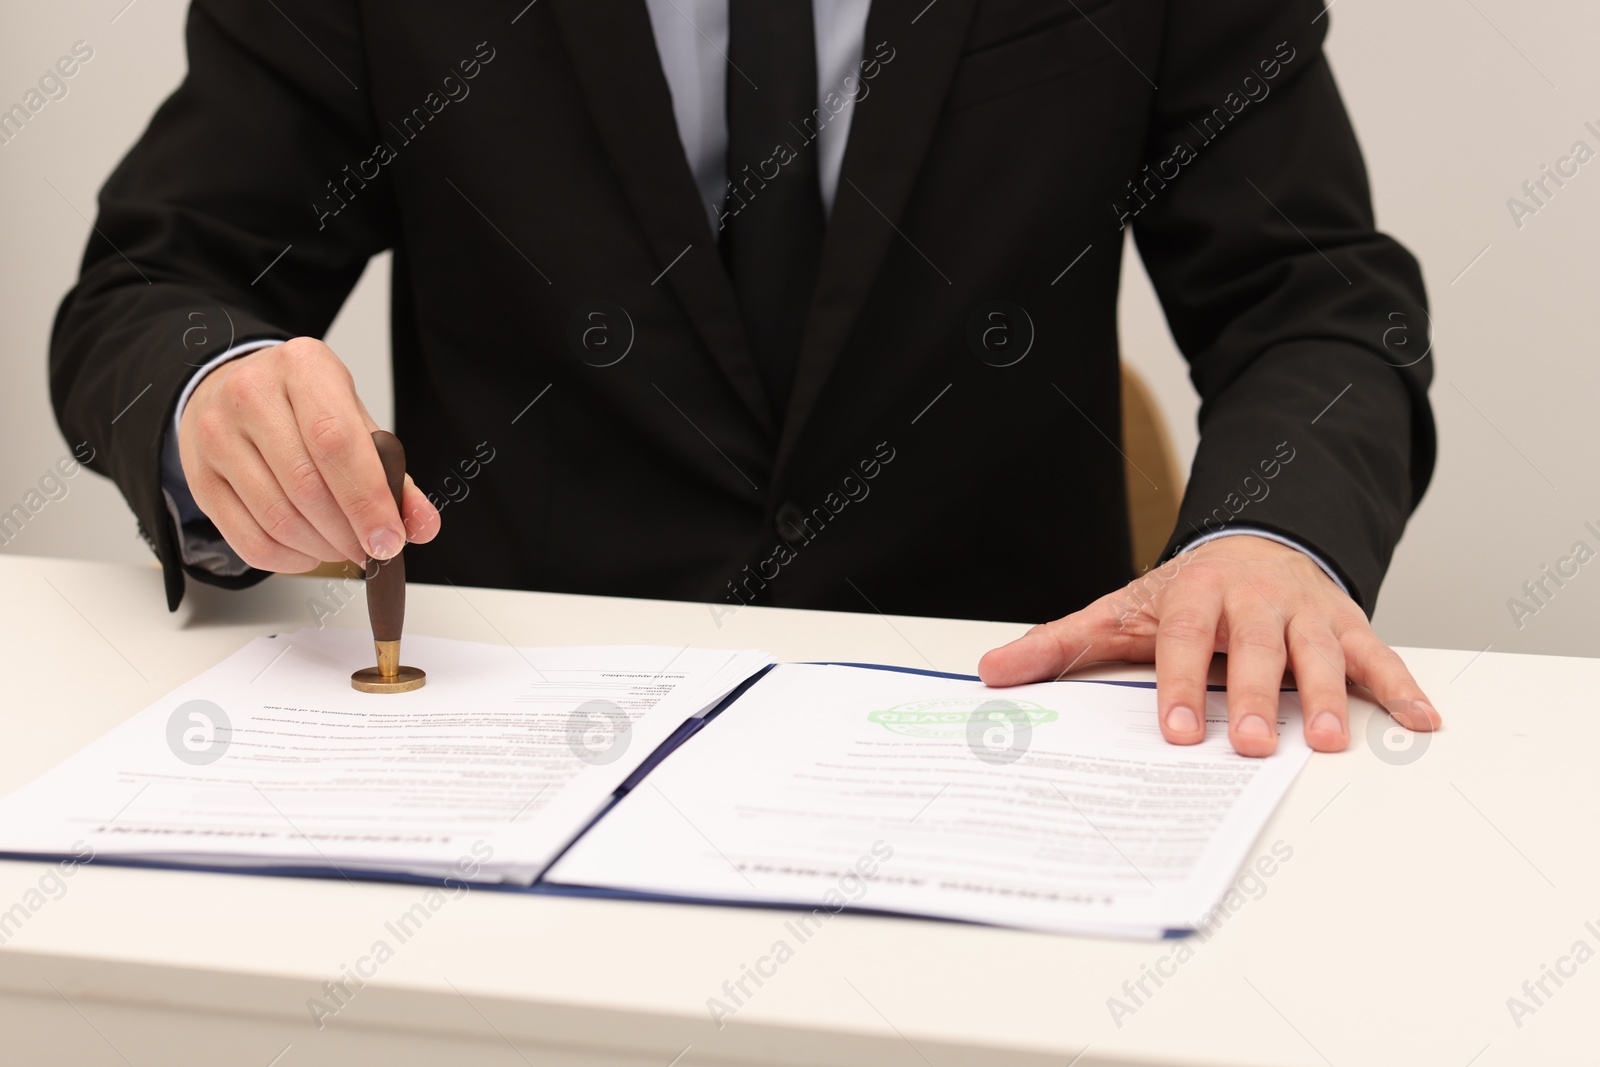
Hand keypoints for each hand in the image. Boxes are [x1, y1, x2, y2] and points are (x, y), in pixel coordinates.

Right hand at [178, 337, 440, 572]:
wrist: (230, 388)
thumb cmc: (303, 406)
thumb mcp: (354, 419)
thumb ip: (393, 473)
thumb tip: (423, 525)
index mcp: (302, 368)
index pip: (336, 442)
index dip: (367, 500)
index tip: (390, 539)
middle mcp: (251, 395)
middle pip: (306, 487)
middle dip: (348, 533)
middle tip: (372, 550)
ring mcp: (216, 436)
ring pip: (277, 519)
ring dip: (322, 549)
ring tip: (345, 548)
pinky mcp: (199, 477)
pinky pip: (249, 540)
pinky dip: (290, 560)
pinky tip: (311, 551)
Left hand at [977, 535, 1440, 756]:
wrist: (1253, 541)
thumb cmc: (1182, 595)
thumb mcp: (1118, 612)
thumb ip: (1059, 644)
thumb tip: (991, 673)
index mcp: (1192, 594)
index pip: (1182, 639)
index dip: (1180, 683)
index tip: (1178, 730)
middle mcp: (1253, 598)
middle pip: (1255, 646)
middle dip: (1256, 693)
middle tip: (1254, 744)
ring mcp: (1305, 610)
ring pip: (1320, 650)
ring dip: (1332, 695)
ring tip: (1333, 741)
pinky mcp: (1346, 623)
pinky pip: (1378, 654)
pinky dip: (1402, 685)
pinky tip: (1424, 721)